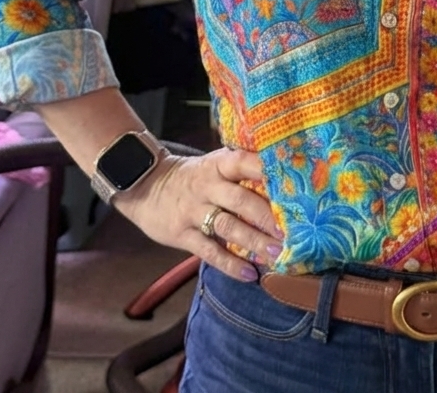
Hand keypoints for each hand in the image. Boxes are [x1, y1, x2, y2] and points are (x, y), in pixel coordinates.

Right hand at [115, 147, 283, 282]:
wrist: (145, 186)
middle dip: (267, 217)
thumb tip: (282, 177)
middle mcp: (207, 186)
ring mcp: (194, 211)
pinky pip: (208, 251)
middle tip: (291, 231)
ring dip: (253, 241)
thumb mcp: (213, 164)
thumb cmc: (192, 176)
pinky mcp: (182, 234)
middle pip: (241, 200)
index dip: (266, 172)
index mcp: (218, 164)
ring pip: (228, 227)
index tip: (291, 185)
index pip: (244, 162)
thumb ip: (240, 169)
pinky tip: (249, 274)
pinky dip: (229, 264)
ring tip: (276, 253)